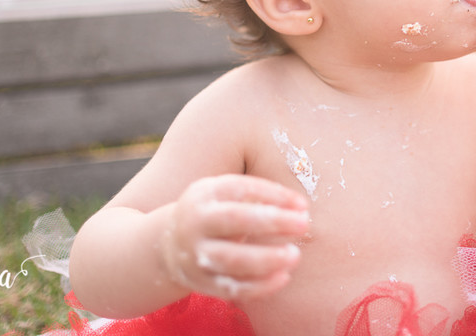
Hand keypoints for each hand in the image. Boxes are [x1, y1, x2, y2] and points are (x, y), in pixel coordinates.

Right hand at [160, 174, 310, 300]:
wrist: (171, 244)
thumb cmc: (214, 212)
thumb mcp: (225, 194)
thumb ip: (259, 196)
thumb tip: (300, 206)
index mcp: (205, 193)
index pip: (241, 188)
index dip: (274, 195)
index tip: (303, 204)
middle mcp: (197, 222)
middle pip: (235, 220)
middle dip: (272, 222)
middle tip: (304, 224)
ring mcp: (197, 255)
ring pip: (233, 260)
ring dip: (267, 259)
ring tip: (295, 255)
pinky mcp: (202, 282)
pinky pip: (233, 288)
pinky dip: (260, 286)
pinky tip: (283, 277)